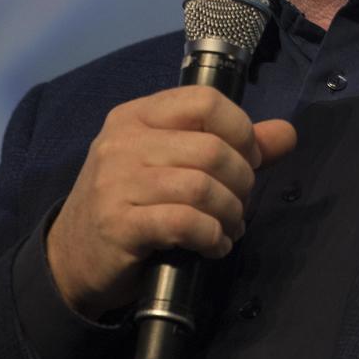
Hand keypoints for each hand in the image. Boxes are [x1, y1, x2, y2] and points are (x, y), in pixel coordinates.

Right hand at [46, 85, 296, 318]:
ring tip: (230, 227)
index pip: (205, 101)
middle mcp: (123, 141)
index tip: (249, 159)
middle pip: (211, 149)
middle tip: (240, 203)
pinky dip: (212, 236)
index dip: (241, 130)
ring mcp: (116, 182)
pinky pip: (184, 223)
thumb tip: (287, 133)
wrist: (71, 257)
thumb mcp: (173, 163)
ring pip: (202, 186)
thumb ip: (232, 145)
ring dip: (230, 213)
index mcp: (138, 115)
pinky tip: (214, 245)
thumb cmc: (131, 202)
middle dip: (241, 181)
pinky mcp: (118, 225)